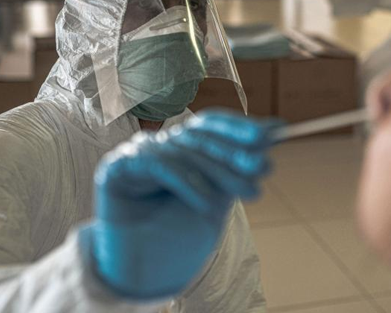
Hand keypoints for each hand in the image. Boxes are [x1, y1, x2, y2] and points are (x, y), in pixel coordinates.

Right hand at [84, 110, 279, 299]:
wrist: (143, 267)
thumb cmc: (180, 227)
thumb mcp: (219, 194)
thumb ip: (238, 164)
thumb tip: (273, 130)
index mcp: (182, 144)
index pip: (211, 123)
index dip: (241, 127)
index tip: (274, 132)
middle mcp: (160, 143)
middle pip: (202, 139)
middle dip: (237, 154)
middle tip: (265, 168)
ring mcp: (137, 152)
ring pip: (184, 153)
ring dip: (221, 173)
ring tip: (251, 192)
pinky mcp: (116, 167)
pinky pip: (159, 166)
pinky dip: (187, 183)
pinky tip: (209, 203)